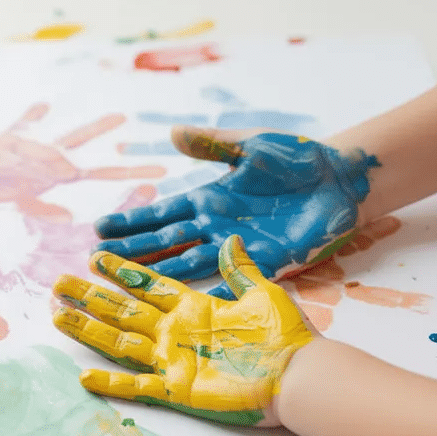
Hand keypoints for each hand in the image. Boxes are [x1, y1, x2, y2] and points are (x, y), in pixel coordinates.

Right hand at [53, 235, 314, 426]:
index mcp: (194, 307)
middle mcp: (176, 332)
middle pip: (123, 310)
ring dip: (89, 329)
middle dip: (90, 297)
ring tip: (58, 315)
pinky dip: (111, 383)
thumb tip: (230, 238)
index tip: (95, 257)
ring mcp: (173, 361)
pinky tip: (84, 376)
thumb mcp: (265, 293)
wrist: (301, 378)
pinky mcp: (178, 390)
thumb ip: (241, 269)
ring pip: (120, 342)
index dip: (121, 272)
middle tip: (58, 283)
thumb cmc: (288, 337)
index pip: (148, 285)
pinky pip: (137, 387)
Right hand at [94, 128, 379, 297]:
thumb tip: (173, 133)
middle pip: (165, 242)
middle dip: (131, 251)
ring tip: (123, 280)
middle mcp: (215, 226)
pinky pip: (229, 280)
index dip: (132, 221)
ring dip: (156, 273)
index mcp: (209, 197)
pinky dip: (207, 291)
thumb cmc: (296, 158)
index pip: (161, 212)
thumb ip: (213, 145)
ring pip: (187, 263)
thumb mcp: (252, 145)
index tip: (100, 228)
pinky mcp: (264, 263)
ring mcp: (237, 247)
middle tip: (95, 261)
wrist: (341, 179)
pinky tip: (181, 301)